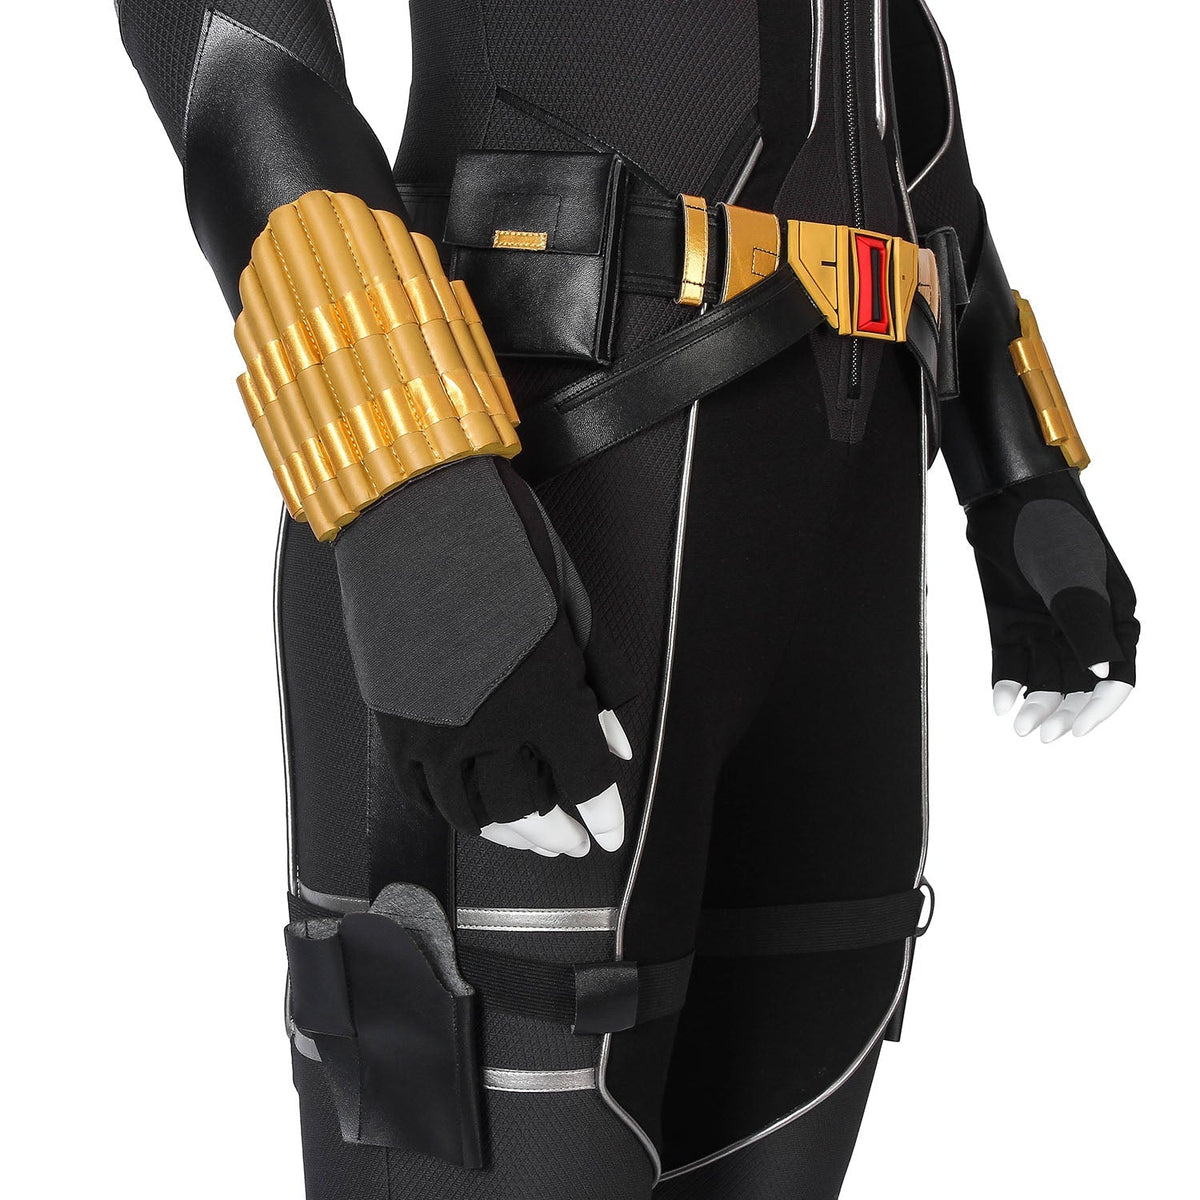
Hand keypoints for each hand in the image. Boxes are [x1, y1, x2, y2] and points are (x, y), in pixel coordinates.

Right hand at [334, 457, 634, 854]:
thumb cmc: (502, 547)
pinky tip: (474, 813)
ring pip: (471, 812)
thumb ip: (597, 684)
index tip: (611, 830)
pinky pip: (422, 792)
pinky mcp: (394, 722)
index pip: (583, 779)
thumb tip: (612, 740)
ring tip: (533, 840)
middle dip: (560, 835)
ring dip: (509, 835)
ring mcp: (432, 728)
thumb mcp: (571, 608)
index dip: (604, 813)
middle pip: (528, 810)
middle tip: (576, 842)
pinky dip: (452, 812)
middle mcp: (486, 725)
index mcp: (542, 694)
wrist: (415, 512)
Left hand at [965, 470, 1138, 742]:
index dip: (1101, 708)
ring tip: (1019, 726)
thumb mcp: (1072, 577)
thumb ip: (1085, 626)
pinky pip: (1011, 661)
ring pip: (1044, 678)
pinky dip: (1006, 683)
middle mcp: (1081, 628)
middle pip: (1078, 685)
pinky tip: (999, 703)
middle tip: (1041, 735)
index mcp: (1113, 617)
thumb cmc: (1052, 529)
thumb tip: (1103, 677)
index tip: (1080, 730)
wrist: (1007, 498)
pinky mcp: (1010, 622)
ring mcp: (1044, 626)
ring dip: (1034, 704)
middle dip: (1063, 712)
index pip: (1117, 677)